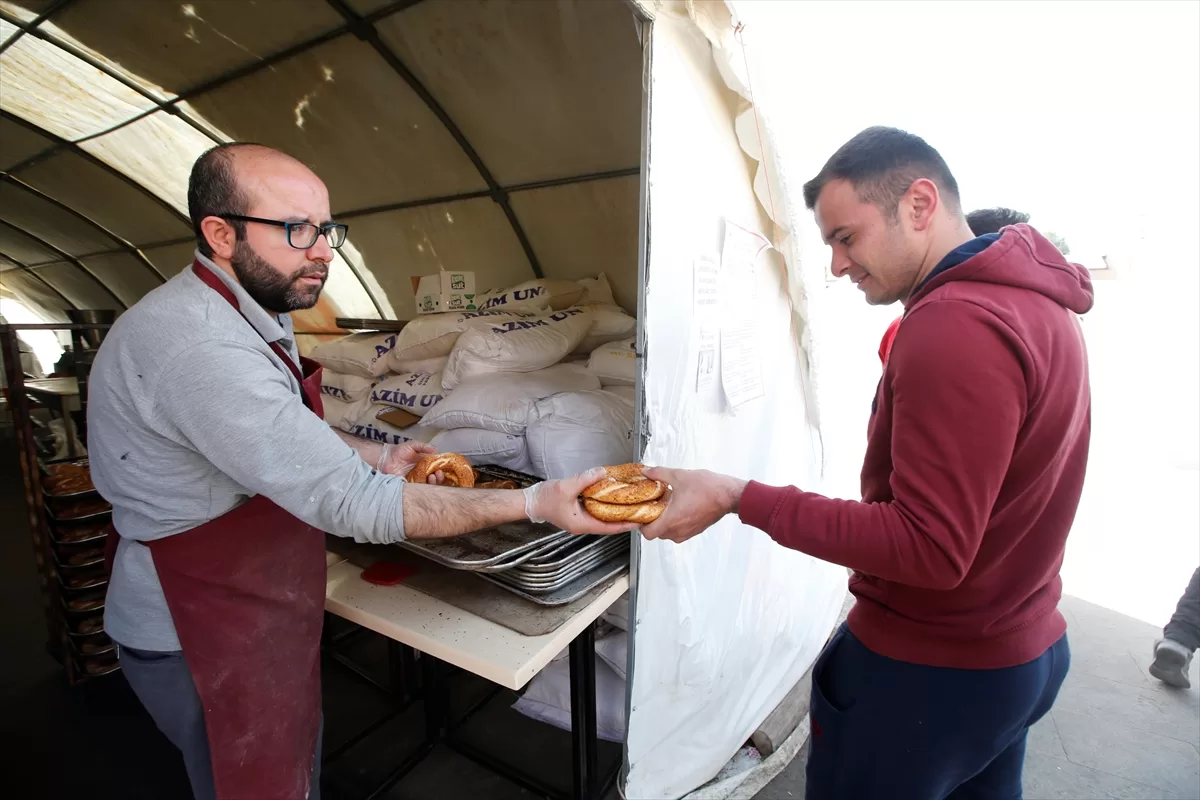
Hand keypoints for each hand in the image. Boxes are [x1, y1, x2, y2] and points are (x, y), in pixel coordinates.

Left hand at [379, 441, 445, 483]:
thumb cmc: (399, 451)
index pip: (437, 468)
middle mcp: (423, 473)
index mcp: (426, 464)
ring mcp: (417, 480)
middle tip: (438, 474)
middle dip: (439, 478)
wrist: (385, 458)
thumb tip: (436, 448)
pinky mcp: (410, 486)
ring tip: (431, 477)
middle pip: (435, 478)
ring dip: (433, 482)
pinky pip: (418, 489)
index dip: (442, 470)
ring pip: (429, 485)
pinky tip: (424, 484)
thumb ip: (423, 446)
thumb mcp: (412, 445)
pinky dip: (423, 489)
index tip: (442, 468)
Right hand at [523, 468, 640, 535]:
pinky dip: (606, 506)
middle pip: (608, 524)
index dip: (625, 525)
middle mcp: (583, 524)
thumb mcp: (566, 487)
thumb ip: (585, 480)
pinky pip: (596, 511)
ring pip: (603, 518)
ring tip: (630, 506)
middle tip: (639, 512)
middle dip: (624, 519)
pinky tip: (612, 498)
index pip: (608, 527)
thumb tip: (602, 473)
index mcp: (581, 524)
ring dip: (616, 512)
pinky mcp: (578, 512)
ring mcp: (581, 519)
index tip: (638, 522)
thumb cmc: (545, 499)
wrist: (531, 501)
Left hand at [639, 467, 746, 543]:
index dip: (640, 524)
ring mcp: (687, 532)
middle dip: (651, 521)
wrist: (730, 495)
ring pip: (667, 533)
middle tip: (651, 506)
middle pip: (656, 533)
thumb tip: (646, 472)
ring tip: (664, 505)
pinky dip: (674, 523)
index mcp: (671, 520)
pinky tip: (677, 507)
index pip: (647, 533)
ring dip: (663, 522)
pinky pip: (678, 531)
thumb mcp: (679, 476)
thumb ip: (659, 474)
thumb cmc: (708, 488)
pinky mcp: (695, 531)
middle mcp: (678, 530)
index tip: (639, 513)